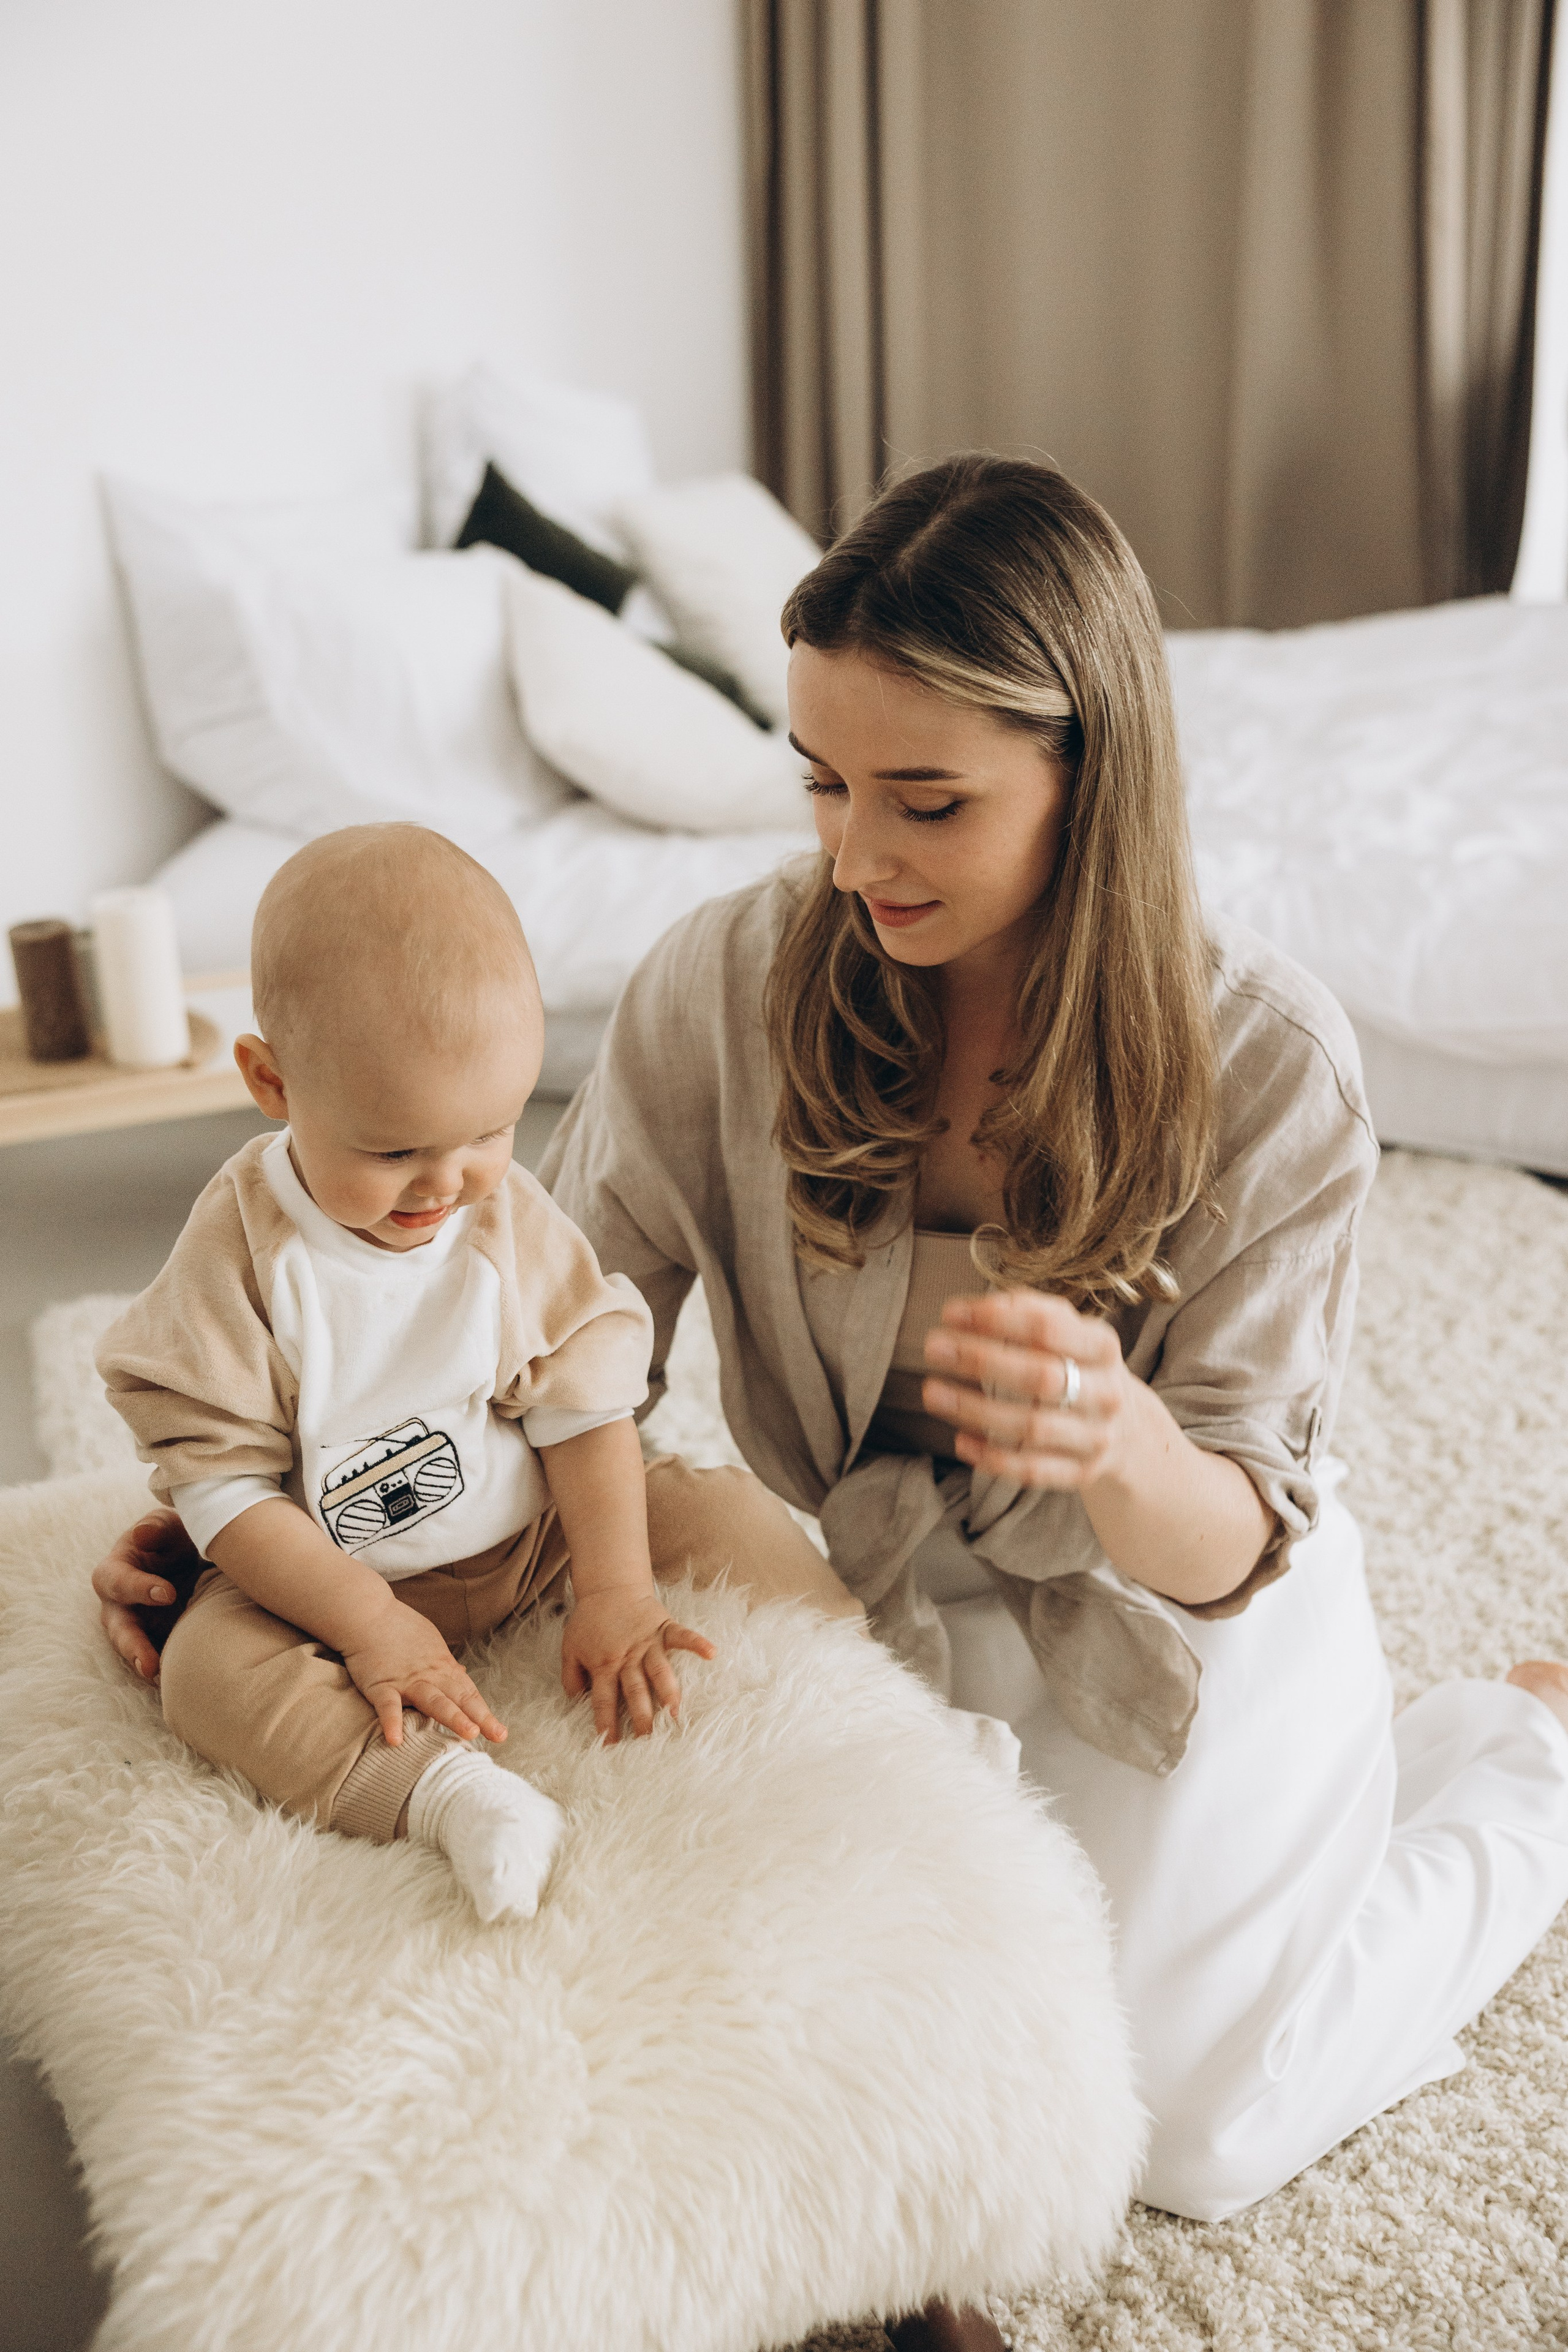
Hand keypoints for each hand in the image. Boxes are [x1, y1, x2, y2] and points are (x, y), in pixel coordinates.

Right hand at [92, 1509, 202, 1682]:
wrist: (186, 1556)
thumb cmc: (169, 1537)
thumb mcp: (165, 1525)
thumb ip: (155, 1529)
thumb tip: (142, 1535)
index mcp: (114, 1571)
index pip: (119, 1581)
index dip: (140, 1588)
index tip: (168, 1593)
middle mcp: (117, 1605)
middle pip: (118, 1628)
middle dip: (132, 1646)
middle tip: (149, 1665)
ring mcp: (134, 1627)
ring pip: (132, 1649)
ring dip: (145, 1665)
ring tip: (162, 1681)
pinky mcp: (153, 1641)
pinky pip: (154, 1657)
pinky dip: (164, 1669)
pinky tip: (179, 1681)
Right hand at [340, 1595, 507, 1747]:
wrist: (368, 1613)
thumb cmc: (399, 1629)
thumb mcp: (431, 1644)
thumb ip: (446, 1664)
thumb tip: (463, 1674)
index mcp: (442, 1668)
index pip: (468, 1694)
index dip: (485, 1714)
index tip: (500, 1734)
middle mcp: (430, 1676)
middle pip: (459, 1698)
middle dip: (479, 1717)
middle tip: (497, 1735)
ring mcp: (406, 1681)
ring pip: (433, 1700)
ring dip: (452, 1716)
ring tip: (469, 1734)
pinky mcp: (380, 1685)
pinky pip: (387, 1706)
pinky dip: (392, 1722)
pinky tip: (396, 1740)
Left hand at [560, 1585, 715, 1743]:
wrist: (608, 1587)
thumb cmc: (589, 1620)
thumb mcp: (570, 1648)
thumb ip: (571, 1677)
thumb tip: (575, 1702)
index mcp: (604, 1665)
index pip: (604, 1701)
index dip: (606, 1724)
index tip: (611, 1748)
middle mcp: (627, 1657)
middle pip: (635, 1692)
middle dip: (642, 1718)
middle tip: (648, 1741)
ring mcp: (647, 1643)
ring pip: (659, 1671)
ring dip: (668, 1692)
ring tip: (675, 1713)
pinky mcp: (663, 1627)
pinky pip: (682, 1635)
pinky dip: (697, 1643)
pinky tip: (711, 1653)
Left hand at [920, 1289, 1128, 1488]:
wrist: (1129, 1429)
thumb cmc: (1079, 1366)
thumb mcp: (1070, 1331)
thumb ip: (1029, 1311)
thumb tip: (978, 1306)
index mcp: (1103, 1347)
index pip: (1048, 1328)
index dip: (996, 1319)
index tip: (949, 1313)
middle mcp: (1106, 1393)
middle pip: (1040, 1378)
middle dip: (981, 1361)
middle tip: (933, 1348)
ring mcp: (1096, 1437)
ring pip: (1031, 1427)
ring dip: (975, 1411)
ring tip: (932, 1393)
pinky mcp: (1081, 1473)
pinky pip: (1032, 1469)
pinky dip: (992, 1458)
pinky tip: (961, 1441)